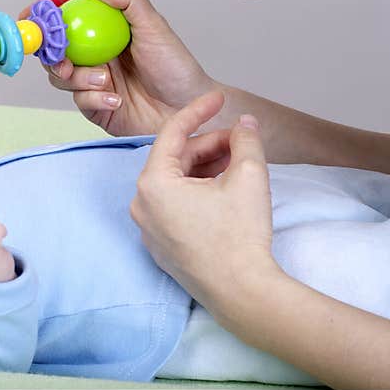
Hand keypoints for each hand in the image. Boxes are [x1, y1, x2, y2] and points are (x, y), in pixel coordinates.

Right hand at [19, 0, 219, 136]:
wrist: (188, 109)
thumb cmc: (176, 67)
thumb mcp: (154, 25)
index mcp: (103, 31)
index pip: (65, 19)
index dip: (43, 17)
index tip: (30, 17)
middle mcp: (94, 55)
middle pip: (54, 50)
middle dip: (52, 56)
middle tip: (64, 63)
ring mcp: (92, 82)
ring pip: (61, 77)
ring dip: (78, 79)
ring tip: (106, 82)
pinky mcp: (95, 106)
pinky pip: (78, 101)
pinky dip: (93, 99)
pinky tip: (116, 99)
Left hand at [130, 90, 280, 319]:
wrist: (241, 292)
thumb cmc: (240, 235)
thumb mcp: (249, 176)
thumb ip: (246, 140)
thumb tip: (245, 123)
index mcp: (152, 183)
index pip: (172, 132)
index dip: (199, 110)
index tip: (219, 97)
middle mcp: (141, 204)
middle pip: (175, 159)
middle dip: (209, 145)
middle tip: (241, 140)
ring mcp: (148, 228)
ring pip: (175, 183)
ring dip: (205, 167)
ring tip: (238, 163)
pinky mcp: (160, 245)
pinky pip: (174, 207)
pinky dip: (196, 191)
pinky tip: (224, 189)